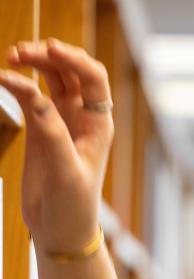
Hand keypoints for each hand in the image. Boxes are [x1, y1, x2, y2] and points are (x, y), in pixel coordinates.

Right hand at [0, 38, 114, 252]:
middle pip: (69, 70)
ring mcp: (60, 120)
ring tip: (11, 56)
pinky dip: (15, 82)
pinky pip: (28, 95)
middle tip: (19, 52)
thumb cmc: (73, 207)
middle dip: (48, 54)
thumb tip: (36, 97)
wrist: (60, 230)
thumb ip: (53, 136)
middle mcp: (82, 117)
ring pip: (49, 77)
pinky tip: (1, 79)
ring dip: (33, 62)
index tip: (48, 48)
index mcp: (99, 124)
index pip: (93, 78)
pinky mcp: (39, 129)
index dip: (74, 58)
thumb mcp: (66, 174)